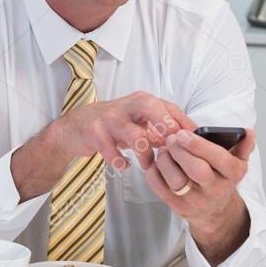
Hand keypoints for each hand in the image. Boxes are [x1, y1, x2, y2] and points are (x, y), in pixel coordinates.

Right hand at [12, 91, 192, 200]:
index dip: (182, 125)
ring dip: (145, 154)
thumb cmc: (112, 124)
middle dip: (165, 127)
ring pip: (135, 135)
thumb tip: (189, 137)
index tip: (191, 143)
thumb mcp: (137, 120)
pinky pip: (112, 152)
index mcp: (140, 101)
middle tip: (170, 148)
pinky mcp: (95, 133)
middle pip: (151, 107)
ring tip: (147, 165)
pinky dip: (120, 162)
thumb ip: (161, 126)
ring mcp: (109, 119)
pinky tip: (123, 165)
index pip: (168, 107)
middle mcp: (125, 106)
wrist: (74, 127)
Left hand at [145, 127, 253, 263]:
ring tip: (163, 149)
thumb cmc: (222, 179)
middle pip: (196, 170)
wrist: (215, 211)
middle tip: (170, 138)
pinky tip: (156, 162)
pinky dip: (153, 172)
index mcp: (232, 174)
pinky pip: (160, 188)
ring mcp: (195, 200)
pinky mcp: (178, 206)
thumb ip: (242, 145)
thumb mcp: (236, 162)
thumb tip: (248, 131)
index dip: (199, 145)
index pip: (220, 159)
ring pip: (176, 180)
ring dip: (164, 160)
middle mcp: (215, 189)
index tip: (183, 133)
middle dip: (179, 151)